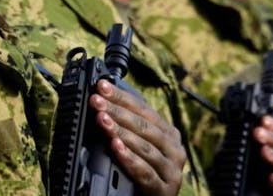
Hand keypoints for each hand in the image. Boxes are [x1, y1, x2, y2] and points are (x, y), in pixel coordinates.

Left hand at [89, 79, 184, 195]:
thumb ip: (130, 129)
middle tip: (97, 101)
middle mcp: (174, 149)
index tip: (102, 87)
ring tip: (103, 120)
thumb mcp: (141, 147)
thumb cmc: (146, 173)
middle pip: (144, 126)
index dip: (122, 97)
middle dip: (118, 111)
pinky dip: (130, 159)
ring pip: (146, 147)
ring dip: (121, 131)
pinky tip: (116, 148)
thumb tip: (106, 102)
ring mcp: (172, 170)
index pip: (144, 109)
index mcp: (169, 134)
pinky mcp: (165, 190)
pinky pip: (145, 172)